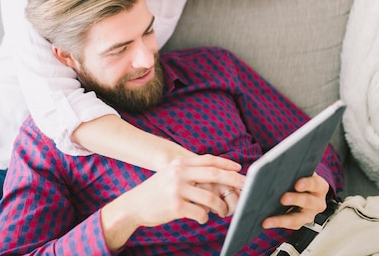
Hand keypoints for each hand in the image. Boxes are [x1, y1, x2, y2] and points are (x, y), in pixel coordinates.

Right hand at [104, 155, 243, 226]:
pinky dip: (205, 217)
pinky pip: (200, 213)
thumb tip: (216, 177)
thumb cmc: (156, 192)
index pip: (209, 160)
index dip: (226, 163)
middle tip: (245, 187)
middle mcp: (179, 173)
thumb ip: (189, 172)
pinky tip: (201, 218)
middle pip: (214, 174)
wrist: (133, 205)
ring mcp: (177, 189)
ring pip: (210, 198)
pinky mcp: (175, 206)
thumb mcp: (170, 174)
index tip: (239, 168)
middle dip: (233, 181)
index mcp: (180, 163)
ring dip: (220, 207)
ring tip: (222, 212)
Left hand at [262, 173, 329, 229]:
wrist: (303, 190)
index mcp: (320, 186)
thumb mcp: (301, 172)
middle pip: (308, 201)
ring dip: (282, 219)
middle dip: (295, 199)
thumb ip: (293, 171)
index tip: (297, 184)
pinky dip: (277, 223)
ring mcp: (309, 214)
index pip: (315, 184)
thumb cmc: (300, 178)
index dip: (306, 184)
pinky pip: (289, 225)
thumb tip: (276, 168)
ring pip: (298, 218)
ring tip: (269, 220)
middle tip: (283, 198)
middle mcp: (317, 202)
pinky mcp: (300, 222)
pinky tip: (266, 222)